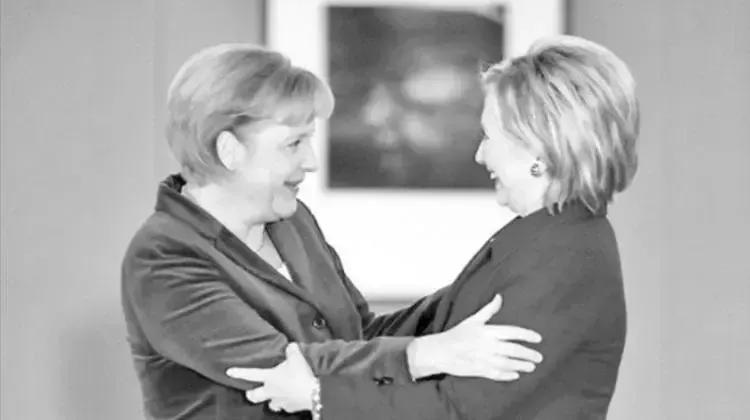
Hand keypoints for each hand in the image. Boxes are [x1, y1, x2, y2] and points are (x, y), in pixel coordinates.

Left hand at [226, 343, 315, 412]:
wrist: (314, 393)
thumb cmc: (301, 375)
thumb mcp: (297, 357)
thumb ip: (291, 350)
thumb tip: (291, 346)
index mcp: (270, 377)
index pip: (251, 374)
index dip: (239, 373)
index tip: (230, 372)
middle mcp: (271, 391)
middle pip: (254, 396)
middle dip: (251, 394)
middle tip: (251, 391)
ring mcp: (280, 401)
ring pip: (270, 404)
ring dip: (272, 400)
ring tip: (276, 395)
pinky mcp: (291, 408)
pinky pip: (286, 406)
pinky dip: (287, 403)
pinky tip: (292, 398)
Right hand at [406, 294, 542, 380]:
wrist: (440, 351)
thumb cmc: (457, 334)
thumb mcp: (473, 319)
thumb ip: (489, 309)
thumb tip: (499, 296)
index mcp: (487, 331)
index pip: (512, 332)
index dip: (527, 335)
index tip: (538, 339)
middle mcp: (487, 345)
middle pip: (513, 350)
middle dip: (528, 354)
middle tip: (539, 357)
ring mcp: (483, 359)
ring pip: (508, 364)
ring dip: (521, 366)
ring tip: (531, 367)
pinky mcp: (479, 370)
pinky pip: (497, 374)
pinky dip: (507, 375)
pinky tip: (515, 375)